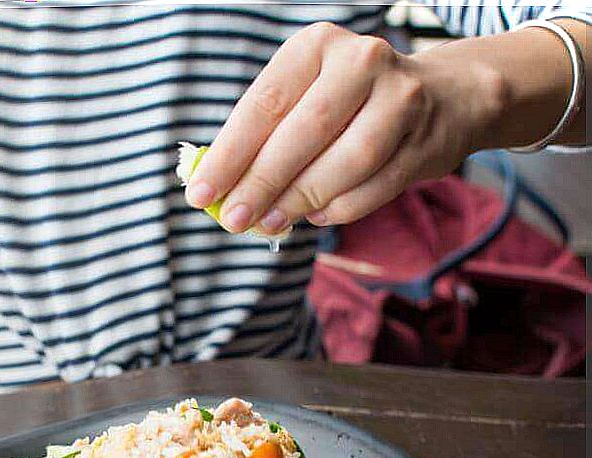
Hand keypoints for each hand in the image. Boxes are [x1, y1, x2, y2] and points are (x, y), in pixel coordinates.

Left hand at [185, 22, 505, 232]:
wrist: (444, 96)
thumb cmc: (347, 103)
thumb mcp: (302, 98)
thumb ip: (261, 138)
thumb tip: (216, 192)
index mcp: (316, 47)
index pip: (263, 104)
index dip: (228, 155)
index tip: (200, 194)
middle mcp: (362, 62)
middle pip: (303, 133)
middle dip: (261, 183)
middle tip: (232, 220)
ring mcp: (402, 100)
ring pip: (345, 162)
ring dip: (300, 200)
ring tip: (269, 223)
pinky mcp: (427, 141)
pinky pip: (375, 187)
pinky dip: (339, 208)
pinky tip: (315, 215)